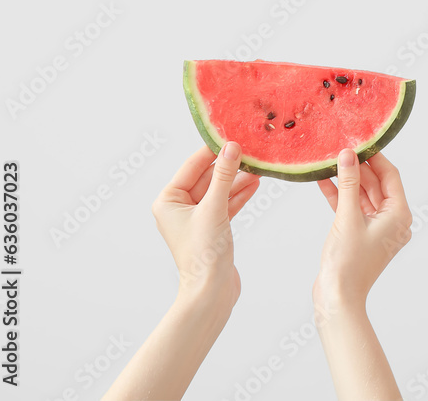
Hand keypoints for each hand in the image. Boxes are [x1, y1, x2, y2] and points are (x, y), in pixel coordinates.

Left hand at [152, 142, 260, 306]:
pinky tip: (255, 185)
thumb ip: (224, 176)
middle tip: (251, 152)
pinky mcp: (212, 228)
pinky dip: (238, 196)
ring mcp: (195, 219)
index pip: (192, 166)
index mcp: (168, 201)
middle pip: (207, 178)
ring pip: (219, 191)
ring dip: (237, 181)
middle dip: (229, 167)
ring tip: (259, 169)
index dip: (213, 151)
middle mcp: (178, 208)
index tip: (232, 135)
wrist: (211, 292)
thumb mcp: (214, 208)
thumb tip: (232, 147)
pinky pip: (225, 205)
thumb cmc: (204, 254)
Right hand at [314, 149, 411, 313]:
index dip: (375, 157)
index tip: (360, 140)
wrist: (337, 298)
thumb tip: (348, 154)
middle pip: (376, 184)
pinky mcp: (361, 235)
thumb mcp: (347, 216)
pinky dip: (340, 197)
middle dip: (358, 167)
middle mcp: (393, 220)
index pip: (390, 176)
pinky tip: (324, 181)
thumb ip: (348, 183)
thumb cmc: (348, 262)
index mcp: (399, 215)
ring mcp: (377, 229)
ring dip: (346, 181)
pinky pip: (353, 209)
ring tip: (329, 160)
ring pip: (362, 196)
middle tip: (341, 147)